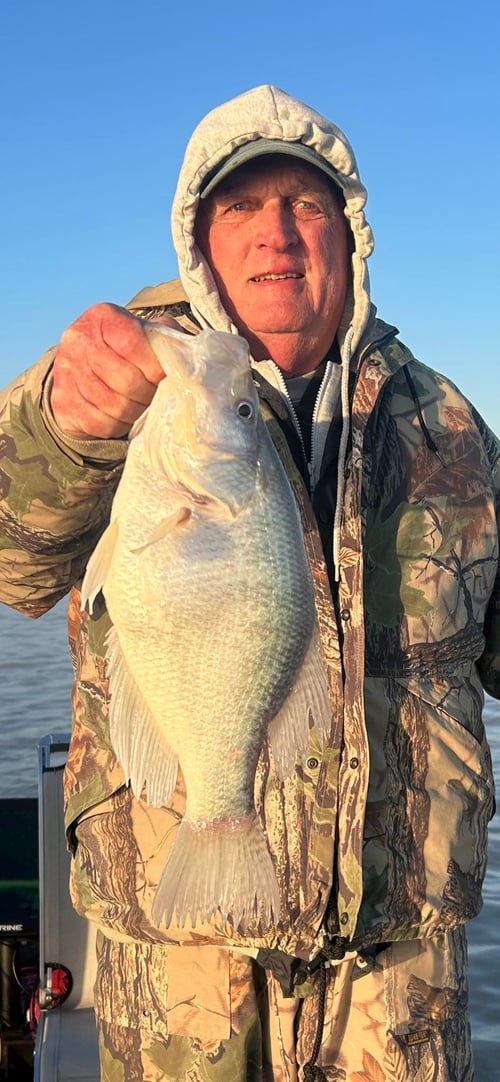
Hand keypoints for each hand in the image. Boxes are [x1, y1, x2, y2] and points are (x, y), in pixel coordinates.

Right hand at [50, 303, 183, 438]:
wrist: (84, 370)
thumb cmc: (127, 353)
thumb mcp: (147, 336)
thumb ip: (166, 339)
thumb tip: (185, 358)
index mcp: (102, 317)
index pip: (133, 345)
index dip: (155, 367)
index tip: (164, 376)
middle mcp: (77, 339)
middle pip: (125, 380)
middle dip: (147, 393)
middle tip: (155, 395)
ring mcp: (66, 372)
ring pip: (113, 406)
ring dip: (135, 411)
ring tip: (141, 404)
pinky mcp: (62, 402)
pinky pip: (99, 423)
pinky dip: (118, 425)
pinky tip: (124, 415)